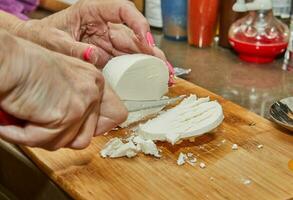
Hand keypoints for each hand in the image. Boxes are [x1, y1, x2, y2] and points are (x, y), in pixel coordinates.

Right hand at [0, 30, 126, 149]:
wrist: (5, 60)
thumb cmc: (23, 67)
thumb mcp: (62, 81)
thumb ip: (77, 101)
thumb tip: (84, 129)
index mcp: (95, 81)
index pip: (117, 115)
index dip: (98, 126)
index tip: (78, 126)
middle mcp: (93, 90)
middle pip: (89, 135)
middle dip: (63, 134)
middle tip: (43, 121)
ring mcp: (83, 102)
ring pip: (70, 142)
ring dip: (44, 136)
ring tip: (28, 117)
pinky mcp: (67, 114)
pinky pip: (47, 141)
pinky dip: (26, 136)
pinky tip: (17, 120)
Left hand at [15, 0, 167, 67]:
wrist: (35, 46)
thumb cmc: (41, 36)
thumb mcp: (53, 41)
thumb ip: (73, 49)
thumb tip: (95, 56)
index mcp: (93, 12)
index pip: (122, 10)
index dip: (137, 23)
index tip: (145, 40)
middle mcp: (104, 26)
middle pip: (133, 35)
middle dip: (151, 51)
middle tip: (164, 67)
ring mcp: (107, 42)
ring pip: (134, 50)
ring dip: (150, 63)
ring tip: (165, 76)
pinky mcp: (107, 56)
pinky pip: (126, 62)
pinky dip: (140, 71)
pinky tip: (151, 79)